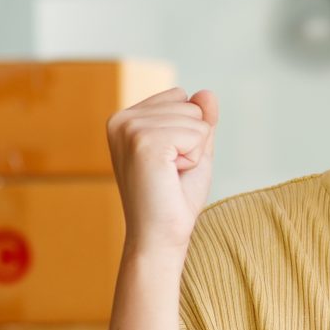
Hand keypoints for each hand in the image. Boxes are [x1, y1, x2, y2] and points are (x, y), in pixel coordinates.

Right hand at [107, 87, 217, 263]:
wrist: (160, 236)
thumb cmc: (174, 199)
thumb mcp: (193, 151)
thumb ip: (200, 121)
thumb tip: (208, 92)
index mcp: (125, 118)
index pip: (180, 96)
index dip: (188, 132)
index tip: (169, 161)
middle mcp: (121, 118)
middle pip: (189, 105)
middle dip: (192, 141)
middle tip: (170, 172)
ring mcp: (130, 129)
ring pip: (195, 119)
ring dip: (194, 152)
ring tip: (169, 175)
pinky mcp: (144, 142)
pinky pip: (196, 134)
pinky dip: (194, 158)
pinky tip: (171, 176)